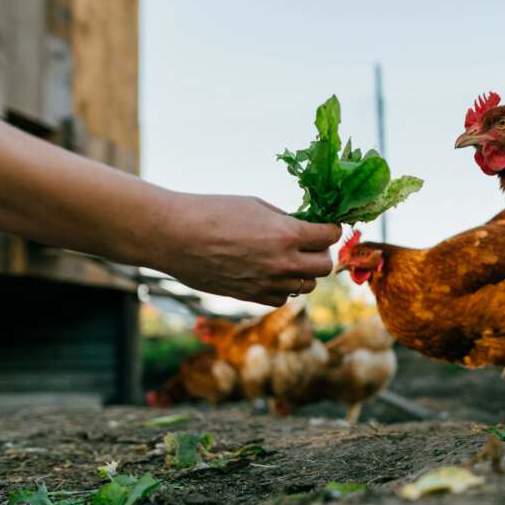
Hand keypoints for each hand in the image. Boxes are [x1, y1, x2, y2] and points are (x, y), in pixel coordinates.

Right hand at [154, 193, 341, 305]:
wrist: (174, 236)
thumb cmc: (212, 212)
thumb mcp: (256, 206)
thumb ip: (285, 220)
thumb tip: (306, 227)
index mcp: (286, 234)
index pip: (329, 236)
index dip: (330, 229)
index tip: (325, 227)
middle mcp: (282, 262)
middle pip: (324, 267)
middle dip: (321, 253)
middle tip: (309, 244)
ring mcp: (268, 283)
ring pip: (307, 286)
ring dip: (303, 272)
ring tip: (288, 259)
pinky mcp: (251, 296)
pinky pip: (282, 298)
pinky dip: (283, 287)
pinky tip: (270, 273)